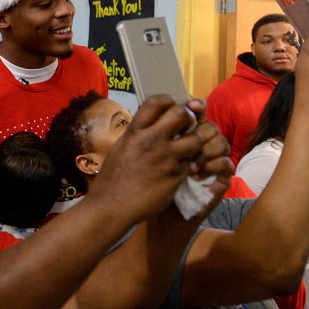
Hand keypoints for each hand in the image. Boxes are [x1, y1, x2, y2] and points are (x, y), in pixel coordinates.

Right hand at [89, 95, 208, 221]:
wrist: (113, 206)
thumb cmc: (112, 178)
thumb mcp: (121, 147)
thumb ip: (138, 133)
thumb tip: (150, 123)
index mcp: (135, 132)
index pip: (157, 102)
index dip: (168, 101)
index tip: (172, 107)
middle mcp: (152, 141)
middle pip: (181, 114)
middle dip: (187, 117)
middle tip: (186, 125)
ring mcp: (167, 159)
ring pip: (195, 139)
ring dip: (195, 141)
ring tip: (188, 148)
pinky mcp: (177, 176)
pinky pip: (191, 163)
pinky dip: (188, 164)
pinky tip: (179, 170)